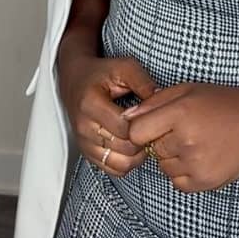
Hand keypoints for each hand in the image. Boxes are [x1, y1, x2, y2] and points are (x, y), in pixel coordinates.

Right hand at [60, 53, 158, 176]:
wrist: (75, 79)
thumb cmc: (101, 72)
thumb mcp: (124, 67)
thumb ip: (143, 82)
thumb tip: (163, 100)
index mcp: (90, 103)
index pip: (124, 128)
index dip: (142, 124)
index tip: (149, 114)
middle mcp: (83, 127)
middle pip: (124, 149)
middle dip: (142, 139)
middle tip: (150, 126)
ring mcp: (84, 143)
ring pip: (120, 164)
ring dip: (136, 154)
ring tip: (141, 136)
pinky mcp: (87, 153)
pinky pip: (113, 170)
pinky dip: (126, 162)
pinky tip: (131, 145)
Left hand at [123, 81, 238, 191]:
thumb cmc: (222, 102)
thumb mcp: (187, 89)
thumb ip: (154, 102)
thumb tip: (127, 117)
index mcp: (180, 113)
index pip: (136, 131)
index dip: (141, 128)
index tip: (152, 124)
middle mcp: (186, 140)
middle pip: (151, 148)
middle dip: (160, 140)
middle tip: (184, 129)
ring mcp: (196, 164)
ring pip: (164, 166)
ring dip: (172, 156)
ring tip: (195, 141)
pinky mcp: (205, 182)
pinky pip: (177, 181)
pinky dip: (183, 171)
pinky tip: (200, 155)